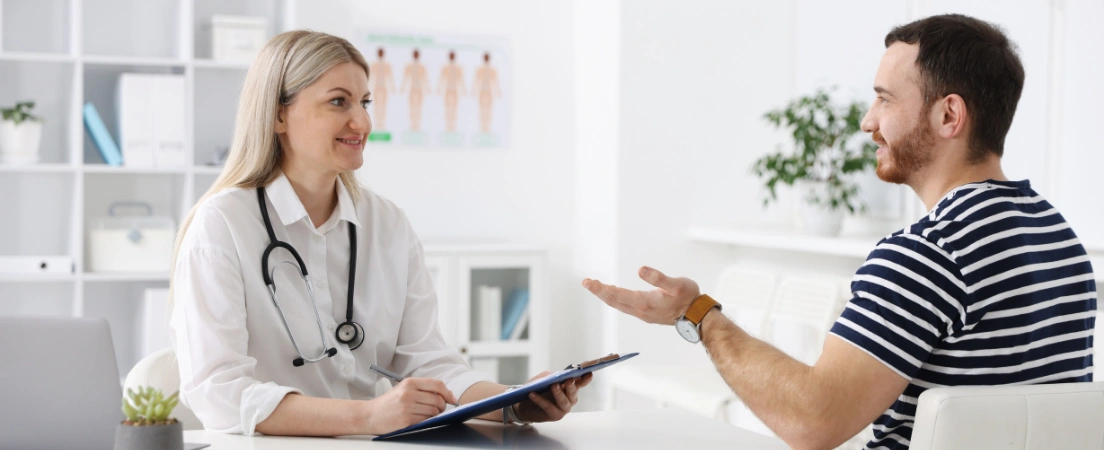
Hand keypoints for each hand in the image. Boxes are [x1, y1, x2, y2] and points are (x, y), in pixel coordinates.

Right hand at [364, 378, 457, 434]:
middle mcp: (409, 393)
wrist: (369, 415)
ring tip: (427, 414)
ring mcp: (407, 407)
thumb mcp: (403, 389)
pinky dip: (427, 421)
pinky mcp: (406, 420)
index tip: (452, 399)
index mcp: (409, 382)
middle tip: (439, 409)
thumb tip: (446, 394)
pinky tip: (420, 419)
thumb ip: (423, 389)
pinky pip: (425, 420)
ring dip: (435, 415)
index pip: (437, 384)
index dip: (448, 392)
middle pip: (438, 399)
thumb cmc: (389, 403)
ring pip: (433, 411)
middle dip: (442, 406)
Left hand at [513, 372, 592, 422]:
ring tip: (553, 385)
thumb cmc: (537, 389)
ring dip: (559, 393)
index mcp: (569, 388)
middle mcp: (570, 399)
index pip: (580, 383)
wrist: (525, 404)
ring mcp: (564, 408)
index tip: (589, 373)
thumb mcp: (543, 379)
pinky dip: (540, 400)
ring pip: (564, 401)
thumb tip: (556, 376)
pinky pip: (549, 407)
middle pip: (573, 393)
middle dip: (572, 386)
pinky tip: (532, 394)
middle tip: (568, 379)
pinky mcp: (555, 416)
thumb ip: (551, 376)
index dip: (585, 378)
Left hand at [582, 266, 700, 324]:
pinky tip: (614, 295)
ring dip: (606, 296)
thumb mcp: (676, 284)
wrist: (697, 316)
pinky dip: (616, 300)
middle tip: (586, 282)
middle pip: (614, 301)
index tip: (588, 282)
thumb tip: (641, 269)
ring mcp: (643, 314)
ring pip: (619, 305)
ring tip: (596, 287)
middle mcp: (640, 310)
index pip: (616, 295)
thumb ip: (658, 277)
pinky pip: (625, 307)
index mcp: (644, 302)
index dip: (601, 289)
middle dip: (599, 291)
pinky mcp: (646, 314)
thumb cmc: (688, 298)